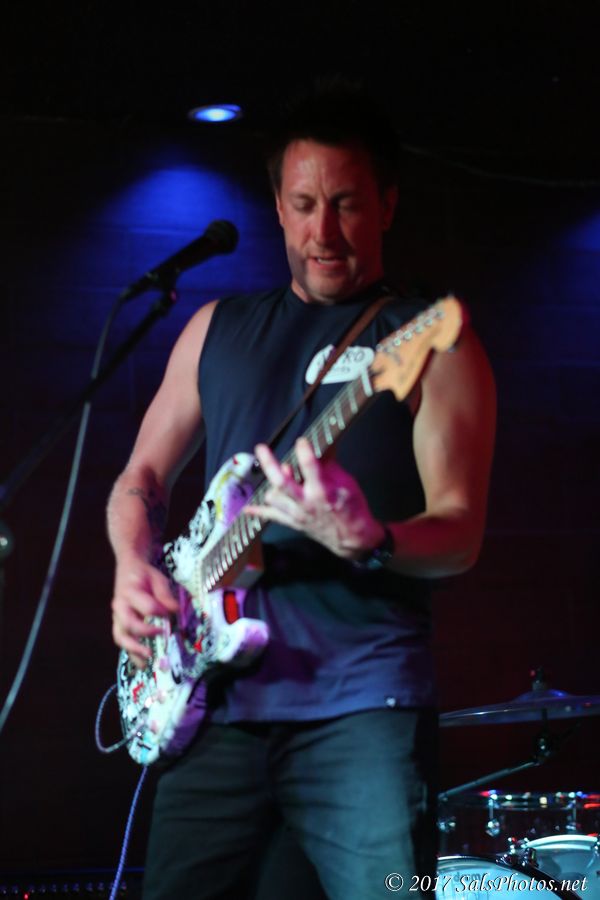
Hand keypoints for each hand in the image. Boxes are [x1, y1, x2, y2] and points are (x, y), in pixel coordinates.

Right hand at [111, 558, 178, 667]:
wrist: (128, 570)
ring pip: (121, 637)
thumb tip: (175, 610)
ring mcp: (117, 618)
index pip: (147, 607)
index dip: (161, 612)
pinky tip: (143, 664)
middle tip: (161, 637)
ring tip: (148, 661)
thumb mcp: (158, 579)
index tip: (172, 613)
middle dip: (145, 634)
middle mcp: (120, 607)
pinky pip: (122, 642)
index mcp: (130, 592)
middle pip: (129, 625)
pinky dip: (132, 654)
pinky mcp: (119, 626)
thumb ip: (165, 595)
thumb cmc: (144, 576)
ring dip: (134, 650)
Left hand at [245, 438, 384, 558]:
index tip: (301, 440)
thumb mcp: (347, 483)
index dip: (303, 450)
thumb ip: (330, 466)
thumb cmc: (353, 508)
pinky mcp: (293, 522)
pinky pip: (271, 516)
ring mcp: (297, 514)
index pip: (309, 466)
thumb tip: (323, 446)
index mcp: (323, 491)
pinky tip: (247, 508)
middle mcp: (306, 503)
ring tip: (281, 475)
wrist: (353, 537)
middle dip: (269, 463)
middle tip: (261, 448)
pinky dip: (258, 511)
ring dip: (272, 485)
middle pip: (281, 482)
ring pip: (273, 497)